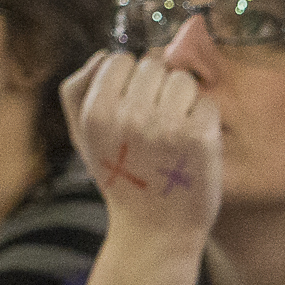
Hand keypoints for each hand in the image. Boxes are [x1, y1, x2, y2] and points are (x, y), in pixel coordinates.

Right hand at [61, 51, 220, 246]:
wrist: (156, 230)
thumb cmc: (121, 178)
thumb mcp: (83, 137)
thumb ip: (77, 91)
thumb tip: (102, 54)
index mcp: (97, 113)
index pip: (119, 60)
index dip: (129, 81)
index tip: (131, 108)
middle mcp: (130, 116)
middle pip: (153, 65)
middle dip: (156, 90)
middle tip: (153, 126)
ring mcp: (167, 126)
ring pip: (182, 79)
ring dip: (182, 100)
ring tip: (172, 133)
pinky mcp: (201, 137)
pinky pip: (206, 102)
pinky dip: (203, 119)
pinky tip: (191, 144)